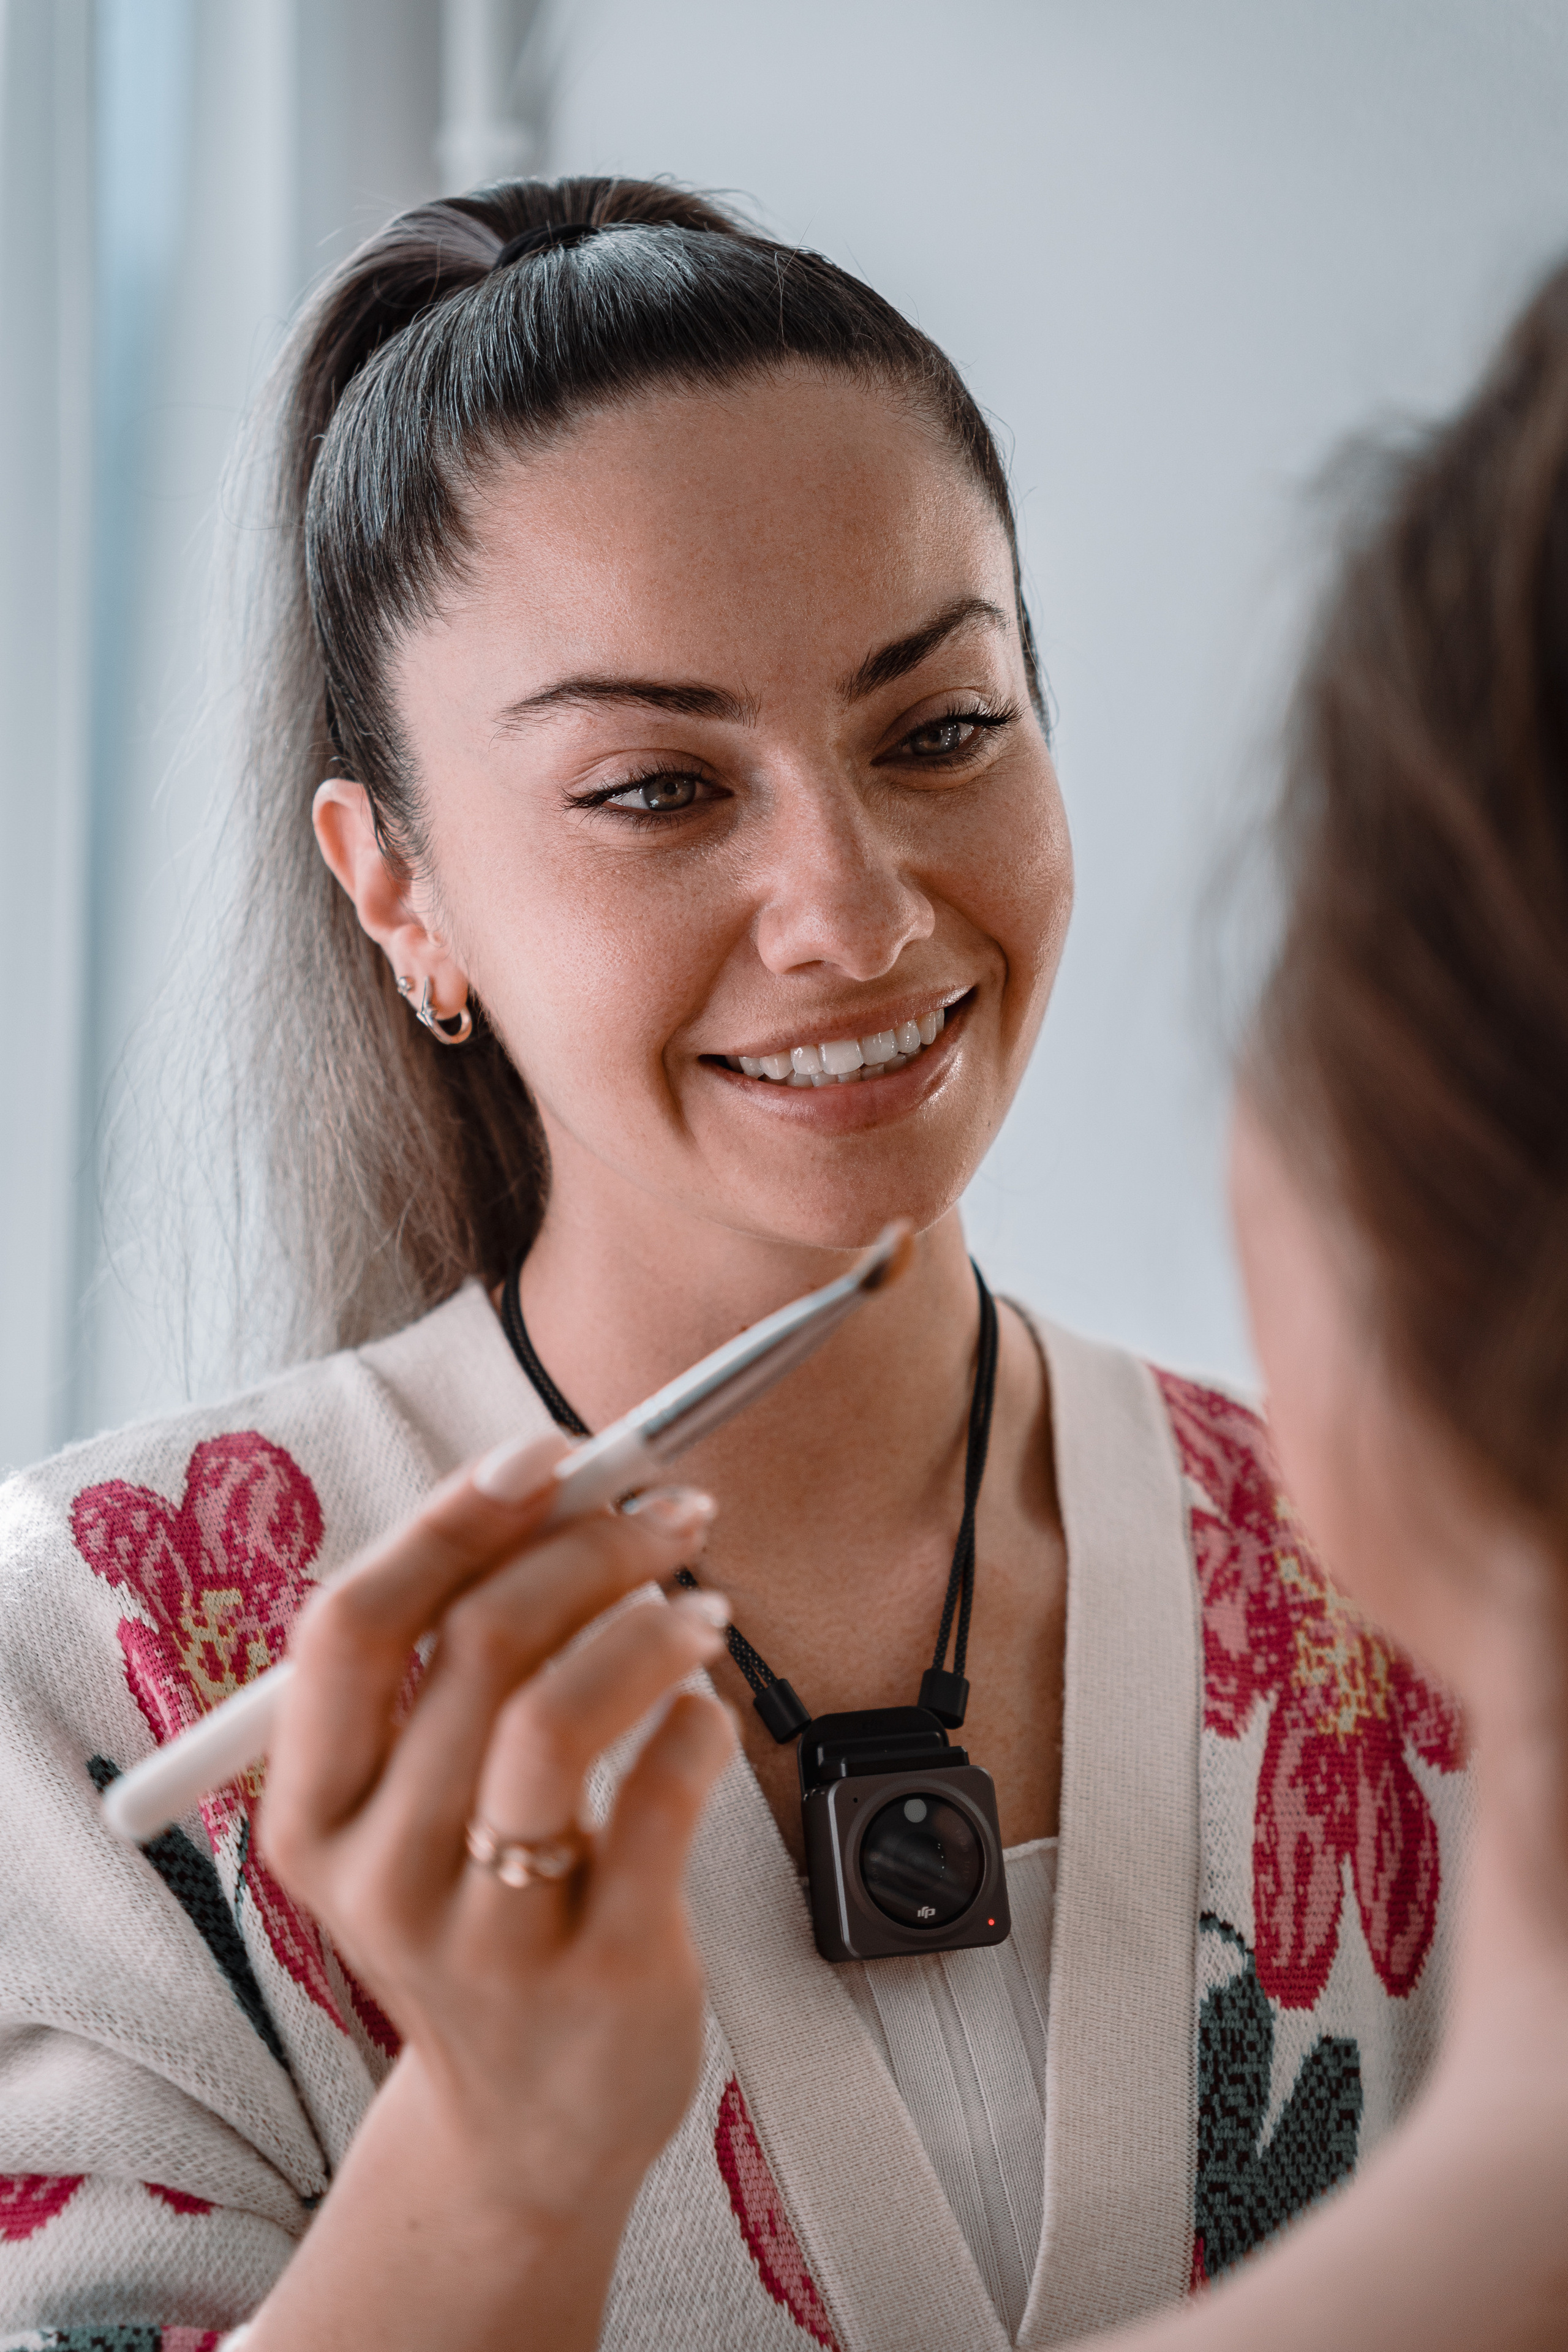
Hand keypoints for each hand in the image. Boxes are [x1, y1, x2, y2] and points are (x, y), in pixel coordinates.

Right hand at [247, 1433, 735, 2350]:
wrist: (530, 2126)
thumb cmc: (481, 1911)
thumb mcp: (416, 1809)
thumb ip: (450, 1669)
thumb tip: (557, 1489)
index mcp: (314, 1811)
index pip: (352, 1625)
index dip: (450, 1519)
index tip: (548, 1453)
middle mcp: (379, 1873)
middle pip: (475, 1647)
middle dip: (589, 1548)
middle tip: (670, 1513)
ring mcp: (487, 1933)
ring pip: (557, 1719)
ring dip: (646, 1628)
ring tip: (703, 1609)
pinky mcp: (601, 1973)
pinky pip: (660, 1804)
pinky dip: (698, 1724)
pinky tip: (712, 1711)